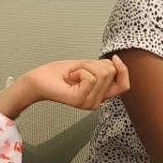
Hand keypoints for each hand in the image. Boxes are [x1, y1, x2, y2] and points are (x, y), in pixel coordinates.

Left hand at [0, 56, 129, 117]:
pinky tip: (70, 78)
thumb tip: (116, 63)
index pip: (124, 86)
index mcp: (100, 95)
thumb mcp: (87, 67)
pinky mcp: (79, 100)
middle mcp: (96, 102)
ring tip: (73, 74)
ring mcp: (89, 103)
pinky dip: (79, 70)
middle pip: (111, 73)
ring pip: (101, 73)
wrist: (38, 80)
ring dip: (85, 66)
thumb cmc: (58, 74)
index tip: (114, 58)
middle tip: (78, 70)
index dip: (123, 70)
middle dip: (94, 63)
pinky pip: (90, 77)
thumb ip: (103, 68)